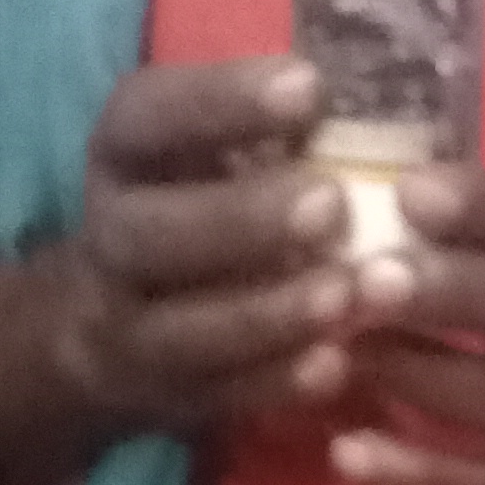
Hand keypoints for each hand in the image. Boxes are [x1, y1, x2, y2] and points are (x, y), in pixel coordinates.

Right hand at [0, 59, 352, 484]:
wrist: (105, 329)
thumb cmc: (198, 204)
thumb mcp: (206, 151)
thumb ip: (271, 127)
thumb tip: (379, 88)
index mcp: (122, 157)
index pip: (146, 117)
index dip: (220, 100)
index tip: (309, 86)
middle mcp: (111, 240)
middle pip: (147, 235)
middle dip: (239, 219)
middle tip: (332, 201)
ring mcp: (130, 329)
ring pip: (180, 330)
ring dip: (268, 313)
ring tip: (348, 291)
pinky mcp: (170, 397)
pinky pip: (218, 396)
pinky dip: (277, 383)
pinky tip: (337, 364)